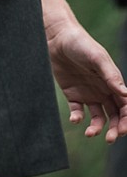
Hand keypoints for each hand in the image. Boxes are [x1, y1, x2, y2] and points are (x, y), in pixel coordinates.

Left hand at [45, 19, 126, 142]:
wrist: (56, 37)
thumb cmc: (80, 44)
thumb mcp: (97, 58)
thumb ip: (111, 76)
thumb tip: (126, 95)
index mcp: (113, 82)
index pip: (125, 106)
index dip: (126, 120)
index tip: (122, 130)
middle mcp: (103, 90)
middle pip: (114, 115)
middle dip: (115, 129)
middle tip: (109, 138)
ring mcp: (88, 93)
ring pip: (98, 117)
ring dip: (97, 127)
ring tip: (90, 133)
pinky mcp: (73, 94)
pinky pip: (78, 111)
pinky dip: (78, 118)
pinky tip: (75, 119)